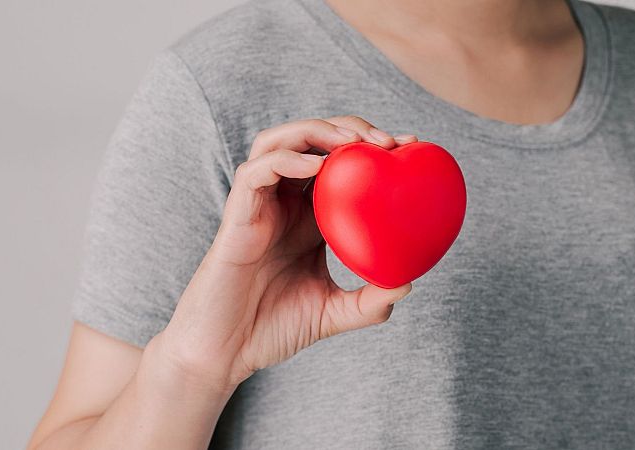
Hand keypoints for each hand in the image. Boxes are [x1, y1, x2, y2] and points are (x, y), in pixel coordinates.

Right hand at [149, 116, 417, 391]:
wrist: (225, 353)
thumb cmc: (272, 328)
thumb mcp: (333, 312)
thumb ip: (368, 302)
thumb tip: (407, 284)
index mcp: (309, 217)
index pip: (339, 163)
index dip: (371, 146)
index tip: (409, 146)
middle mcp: (284, 202)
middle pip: (312, 140)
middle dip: (350, 128)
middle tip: (387, 141)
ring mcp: (259, 205)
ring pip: (279, 141)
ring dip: (317, 131)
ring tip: (352, 141)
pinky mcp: (237, 216)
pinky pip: (255, 172)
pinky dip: (286, 159)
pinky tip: (318, 166)